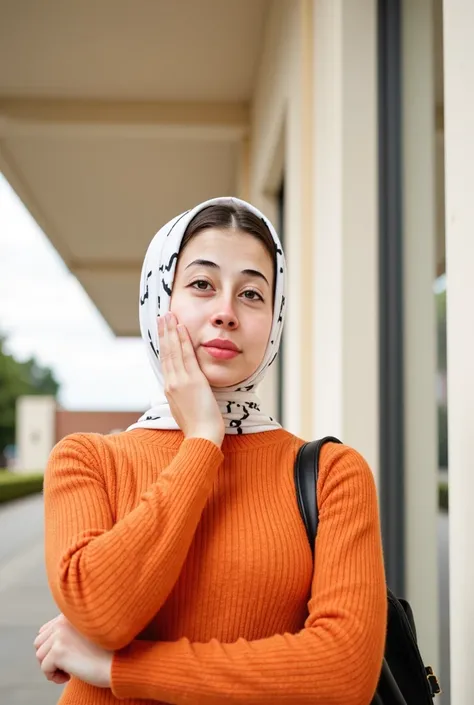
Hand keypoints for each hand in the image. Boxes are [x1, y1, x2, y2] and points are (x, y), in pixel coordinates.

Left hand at [34, 614, 112, 688]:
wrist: (119, 663)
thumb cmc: (106, 652)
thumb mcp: (86, 633)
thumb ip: (69, 630)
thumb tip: (45, 642)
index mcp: (70, 613)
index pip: (46, 630)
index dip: (53, 647)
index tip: (69, 655)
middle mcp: (63, 620)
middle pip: (39, 642)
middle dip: (49, 657)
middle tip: (67, 665)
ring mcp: (60, 634)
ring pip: (40, 656)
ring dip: (52, 667)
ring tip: (69, 670)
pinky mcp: (58, 651)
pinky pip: (44, 668)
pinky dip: (54, 677)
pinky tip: (69, 676)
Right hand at [158, 312, 224, 446]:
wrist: (202, 436)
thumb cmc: (197, 427)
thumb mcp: (184, 409)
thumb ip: (182, 396)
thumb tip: (182, 390)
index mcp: (170, 390)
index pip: (166, 362)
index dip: (163, 345)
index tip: (162, 331)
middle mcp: (171, 383)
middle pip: (166, 353)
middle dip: (163, 333)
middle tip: (161, 316)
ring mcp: (180, 381)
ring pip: (173, 351)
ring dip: (170, 331)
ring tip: (168, 315)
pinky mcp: (192, 381)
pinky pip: (186, 356)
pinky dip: (183, 340)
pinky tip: (181, 328)